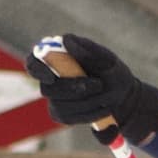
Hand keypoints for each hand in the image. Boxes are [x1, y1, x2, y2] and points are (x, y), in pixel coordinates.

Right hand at [25, 33, 157, 145]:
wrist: (124, 97)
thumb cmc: (113, 72)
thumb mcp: (107, 59)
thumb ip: (87, 49)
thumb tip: (65, 39)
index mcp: (58, 59)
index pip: (33, 62)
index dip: (36, 69)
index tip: (51, 76)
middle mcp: (51, 78)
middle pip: (47, 89)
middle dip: (74, 89)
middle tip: (99, 85)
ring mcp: (54, 98)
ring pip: (59, 106)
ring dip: (86, 103)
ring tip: (106, 98)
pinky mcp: (61, 114)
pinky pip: (68, 118)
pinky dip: (88, 114)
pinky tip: (103, 109)